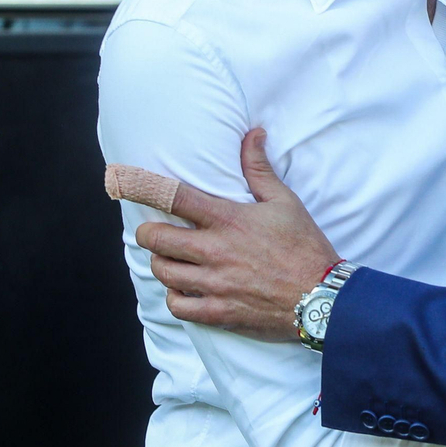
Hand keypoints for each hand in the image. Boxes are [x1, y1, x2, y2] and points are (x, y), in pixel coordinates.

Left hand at [112, 129, 340, 337]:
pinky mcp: (218, 312)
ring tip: (172, 259)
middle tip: (156, 231)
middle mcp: (214, 251)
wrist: (321, 296)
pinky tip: (185, 289)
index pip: (174, 197)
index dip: (143, 187)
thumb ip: (259, 169)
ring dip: (162, 262)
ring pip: (162, 271)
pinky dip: (176, 296)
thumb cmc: (304, 246)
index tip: (124, 181)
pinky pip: (177, 305)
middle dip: (149, 232)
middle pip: (155, 239)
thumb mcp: (285, 201)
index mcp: (227, 219)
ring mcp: (213, 284)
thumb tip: (253, 134)